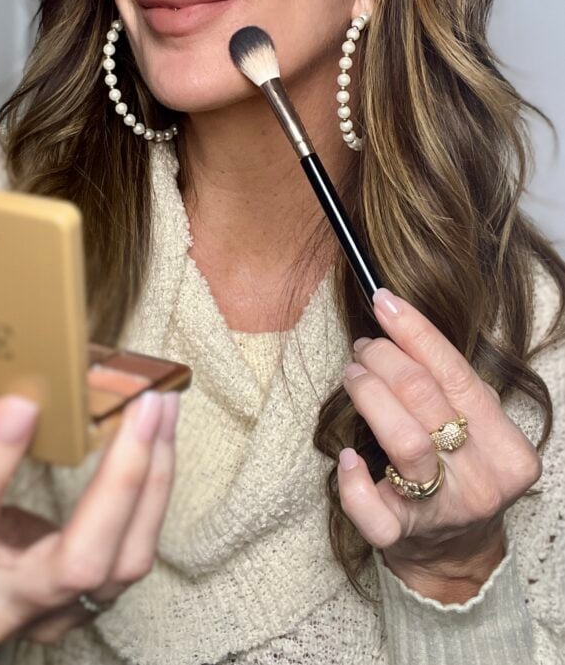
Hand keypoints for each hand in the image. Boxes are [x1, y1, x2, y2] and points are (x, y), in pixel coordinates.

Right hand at [0, 389, 178, 644]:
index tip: (20, 404)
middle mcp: (3, 604)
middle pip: (77, 561)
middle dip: (119, 480)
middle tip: (141, 406)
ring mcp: (57, 611)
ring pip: (125, 560)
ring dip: (152, 476)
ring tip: (161, 408)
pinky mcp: (95, 603)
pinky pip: (139, 549)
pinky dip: (155, 487)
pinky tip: (160, 436)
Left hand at [337, 287, 541, 601]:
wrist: (455, 553)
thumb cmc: (460, 471)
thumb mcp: (475, 428)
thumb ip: (449, 385)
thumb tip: (398, 320)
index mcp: (508, 449)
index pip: (458, 374)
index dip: (416, 331)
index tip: (384, 301)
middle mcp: (482, 480)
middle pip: (425, 399)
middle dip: (385, 359)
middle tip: (364, 347)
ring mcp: (443, 511)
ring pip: (403, 441)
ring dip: (368, 394)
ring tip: (353, 374)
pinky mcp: (402, 537)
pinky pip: (373, 510)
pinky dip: (353, 481)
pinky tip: (345, 456)